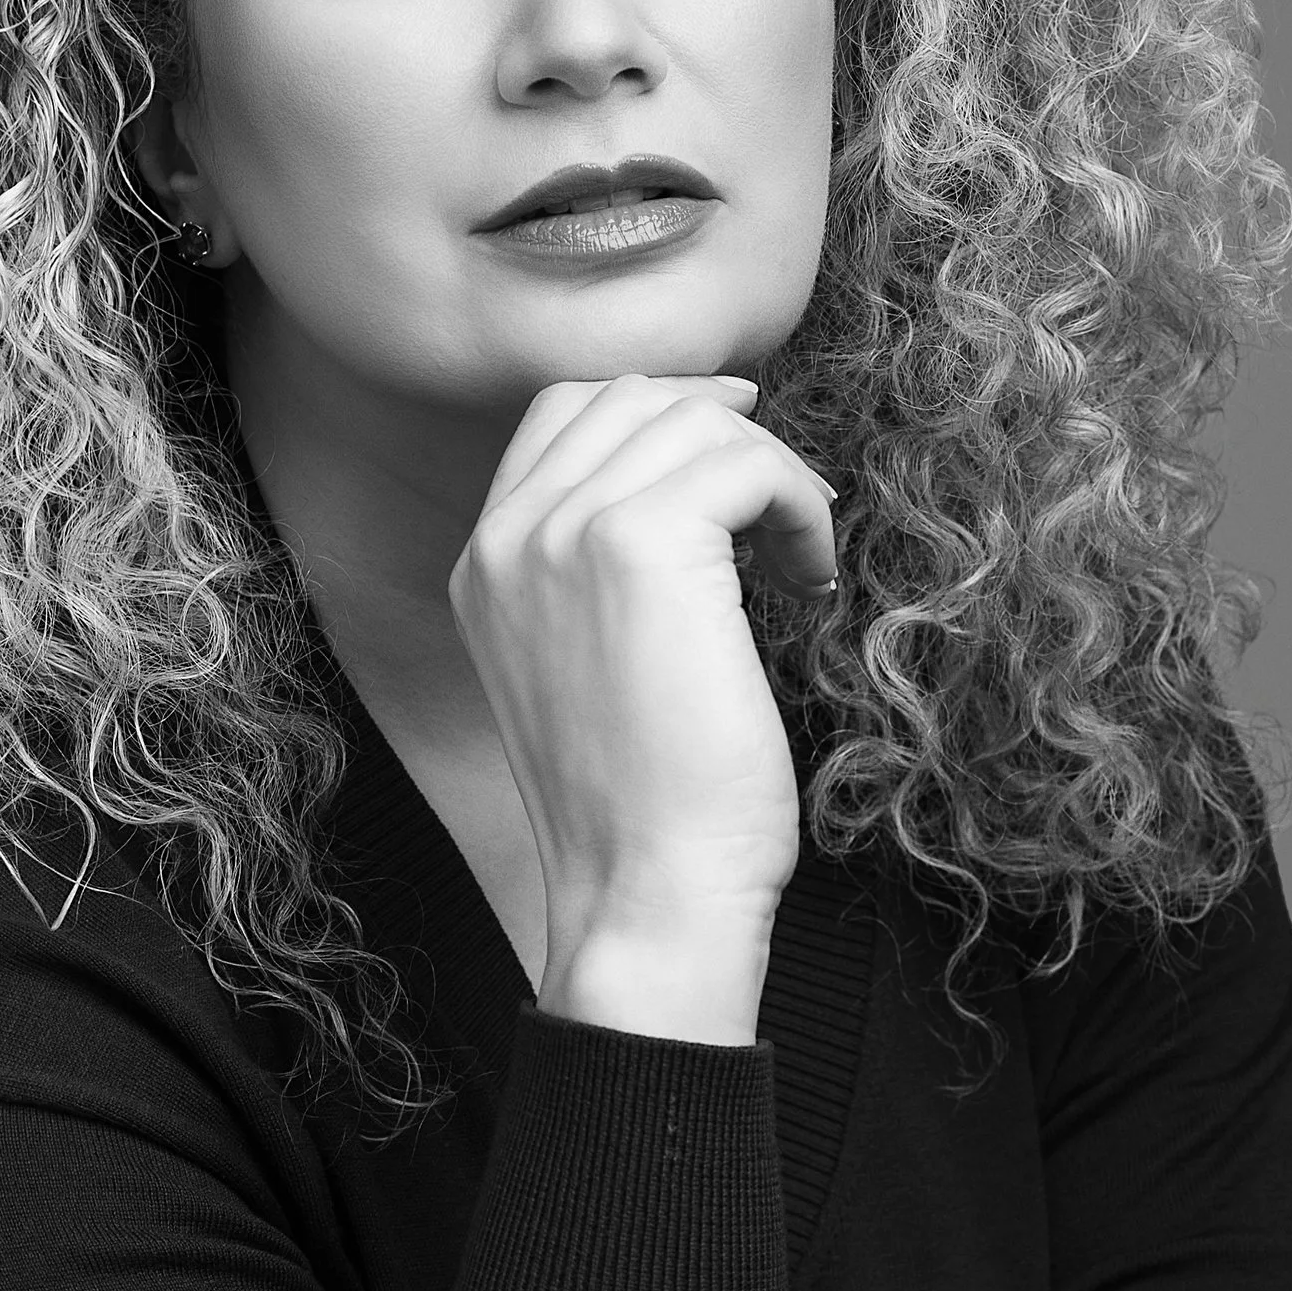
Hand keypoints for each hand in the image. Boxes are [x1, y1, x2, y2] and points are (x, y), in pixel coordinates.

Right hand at [449, 374, 839, 1044]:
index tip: (736, 446)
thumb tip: (695, 472)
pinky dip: (798, 505)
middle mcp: (507, 537)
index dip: (662, 408)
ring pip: (694, 425)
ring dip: (771, 476)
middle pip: (629, 398)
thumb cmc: (645, 805)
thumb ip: (598, 571)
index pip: (563, 412)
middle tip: (786, 498)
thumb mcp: (586, 666)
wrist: (645, 892)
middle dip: (724, 430)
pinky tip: (808, 576)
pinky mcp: (637, 546)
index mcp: (483, 563)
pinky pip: (745, 464)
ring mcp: (562, 534)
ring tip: (797, 558)